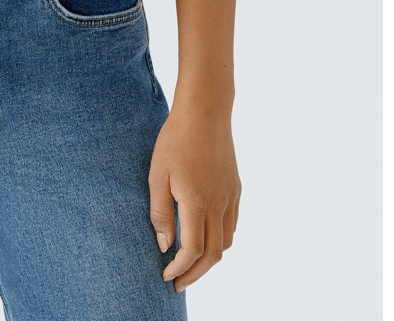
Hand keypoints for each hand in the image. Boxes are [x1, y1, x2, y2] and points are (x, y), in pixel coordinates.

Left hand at [148, 105, 240, 291]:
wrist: (205, 111)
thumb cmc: (175, 140)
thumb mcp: (157, 175)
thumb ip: (160, 213)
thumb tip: (164, 246)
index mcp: (197, 202)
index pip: (192, 250)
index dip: (179, 268)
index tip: (166, 274)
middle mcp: (219, 204)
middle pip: (213, 255)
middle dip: (195, 274)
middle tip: (178, 282)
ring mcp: (231, 197)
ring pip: (226, 242)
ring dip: (209, 259)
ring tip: (191, 264)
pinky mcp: (236, 188)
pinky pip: (232, 225)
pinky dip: (220, 240)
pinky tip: (206, 237)